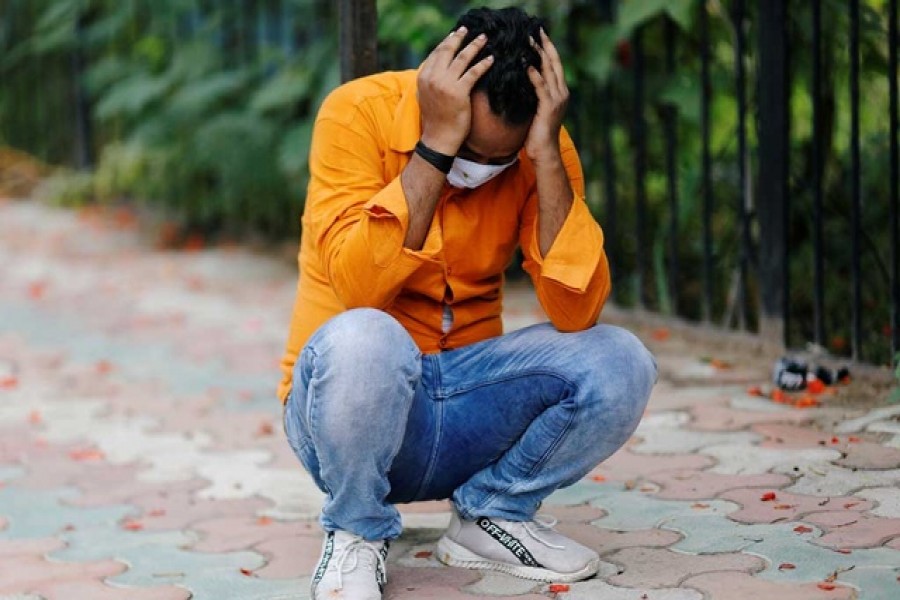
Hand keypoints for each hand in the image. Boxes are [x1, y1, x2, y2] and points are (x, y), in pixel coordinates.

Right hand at [417, 27, 493, 155]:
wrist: (439, 138)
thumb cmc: (436, 119)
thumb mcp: (426, 96)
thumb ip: (431, 81)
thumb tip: (439, 69)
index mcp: (423, 77)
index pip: (436, 53)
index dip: (447, 42)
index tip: (455, 35)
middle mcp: (432, 77)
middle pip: (447, 50)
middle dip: (459, 37)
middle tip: (467, 29)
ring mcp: (445, 84)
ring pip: (462, 58)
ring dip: (474, 45)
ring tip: (483, 38)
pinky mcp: (459, 92)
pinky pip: (474, 72)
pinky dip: (483, 63)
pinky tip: (491, 58)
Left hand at [524, 28, 568, 163]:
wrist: (545, 152)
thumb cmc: (538, 134)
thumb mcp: (537, 110)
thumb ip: (536, 96)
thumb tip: (523, 82)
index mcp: (560, 93)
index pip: (555, 65)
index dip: (548, 49)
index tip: (539, 36)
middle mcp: (562, 93)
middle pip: (554, 63)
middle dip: (545, 46)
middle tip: (535, 31)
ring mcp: (557, 100)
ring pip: (548, 71)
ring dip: (538, 55)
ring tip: (528, 42)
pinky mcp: (548, 108)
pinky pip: (541, 87)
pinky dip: (534, 75)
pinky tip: (527, 65)